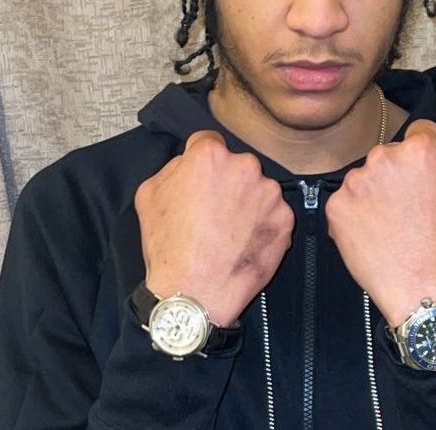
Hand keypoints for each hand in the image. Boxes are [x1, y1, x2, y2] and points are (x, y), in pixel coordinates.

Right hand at [135, 130, 294, 325]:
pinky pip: (273, 214)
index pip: (209, 142)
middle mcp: (245, 166)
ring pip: (257, 190)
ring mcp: (269, 193)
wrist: (195, 293)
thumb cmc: (168, 246)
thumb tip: (189, 163)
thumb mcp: (149, 195)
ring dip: (247, 203)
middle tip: (213, 212)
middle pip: (237, 166)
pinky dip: (262, 225)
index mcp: (210, 155)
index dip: (202, 163)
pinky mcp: (286, 219)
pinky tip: (244, 243)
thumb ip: (174, 167)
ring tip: (229, 232)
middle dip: (227, 182)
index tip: (201, 180)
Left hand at [325, 119, 435, 326]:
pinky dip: (359, 216)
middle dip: (402, 175)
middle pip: (392, 155)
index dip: (429, 156)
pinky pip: (348, 203)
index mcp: (421, 150)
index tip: (428, 177)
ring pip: (368, 178)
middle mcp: (384, 158)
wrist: (426, 292)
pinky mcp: (336, 207)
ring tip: (396, 226)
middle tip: (414, 209)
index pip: (422, 133)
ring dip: (378, 194)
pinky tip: (377, 235)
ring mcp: (356, 182)